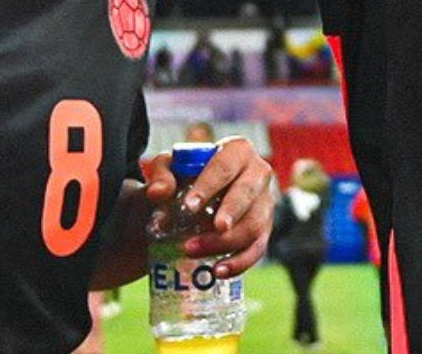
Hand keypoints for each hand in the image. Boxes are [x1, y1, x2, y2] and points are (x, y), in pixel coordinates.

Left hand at [144, 138, 276, 277]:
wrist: (199, 194)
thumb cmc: (187, 174)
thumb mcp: (170, 167)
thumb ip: (161, 174)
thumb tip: (157, 193)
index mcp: (238, 150)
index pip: (225, 166)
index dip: (209, 185)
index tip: (190, 206)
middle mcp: (258, 173)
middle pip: (248, 193)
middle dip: (230, 212)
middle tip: (214, 228)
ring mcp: (264, 203)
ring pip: (254, 224)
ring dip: (226, 242)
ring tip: (193, 251)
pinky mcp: (264, 229)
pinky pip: (257, 248)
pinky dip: (240, 262)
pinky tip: (218, 271)